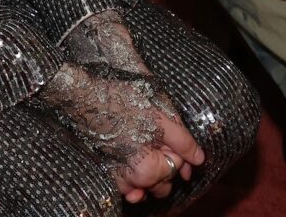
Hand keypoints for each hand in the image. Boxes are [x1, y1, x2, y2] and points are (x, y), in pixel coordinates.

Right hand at [37, 62, 203, 204]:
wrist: (85, 99)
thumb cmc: (123, 104)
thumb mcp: (161, 118)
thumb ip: (183, 141)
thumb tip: (199, 159)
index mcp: (149, 169)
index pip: (175, 168)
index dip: (176, 150)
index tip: (167, 135)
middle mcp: (132, 181)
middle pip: (161, 182)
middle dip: (165, 163)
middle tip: (156, 139)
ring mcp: (117, 179)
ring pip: (143, 187)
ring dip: (150, 173)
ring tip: (143, 146)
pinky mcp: (106, 173)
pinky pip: (125, 186)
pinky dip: (132, 179)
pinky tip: (132, 162)